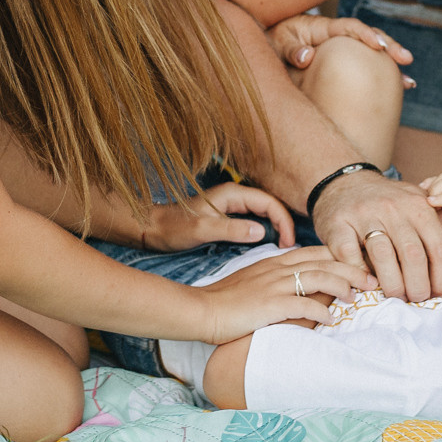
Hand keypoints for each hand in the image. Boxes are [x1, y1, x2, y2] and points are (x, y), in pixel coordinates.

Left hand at [143, 180, 296, 252]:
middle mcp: (234, 196)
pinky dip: (266, 230)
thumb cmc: (174, 228)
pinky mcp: (227, 215)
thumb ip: (231, 229)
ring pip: (264, 213)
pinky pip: (254, 219)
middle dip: (284, 224)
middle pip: (270, 206)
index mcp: (232, 194)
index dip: (284, 221)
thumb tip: (261, 232)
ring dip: (277, 227)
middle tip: (289, 248)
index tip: (288, 243)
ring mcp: (231, 205)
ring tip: (282, 248)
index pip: (269, 203)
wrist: (153, 228)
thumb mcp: (202, 230)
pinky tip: (267, 245)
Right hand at [189, 246, 374, 343]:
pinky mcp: (269, 305)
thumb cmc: (224, 300)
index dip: (340, 257)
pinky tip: (330, 319)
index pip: (314, 252)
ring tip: (356, 297)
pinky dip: (320, 311)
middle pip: (323, 262)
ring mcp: (273, 286)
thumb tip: (300, 289)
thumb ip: (275, 281)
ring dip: (341, 286)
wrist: (200, 310)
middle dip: (351, 269)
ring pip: (318, 278)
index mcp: (273, 262)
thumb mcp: (252, 282)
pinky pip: (302, 305)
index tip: (360, 266)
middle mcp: (277, 269)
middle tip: (372, 281)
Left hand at [268, 14, 414, 85]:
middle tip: (406, 60)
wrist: (268, 46)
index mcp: (322, 28)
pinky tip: (399, 89)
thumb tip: (306, 56)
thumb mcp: (277, 42)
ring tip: (408, 83)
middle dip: (389, 47)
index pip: (349, 27)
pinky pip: (365, 68)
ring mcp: (342, 50)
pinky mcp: (343, 64)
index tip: (379, 46)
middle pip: (368, 37)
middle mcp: (337, 38)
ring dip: (390, 67)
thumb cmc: (273, 41)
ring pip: (371, 55)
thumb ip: (290, 49)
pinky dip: (382, 78)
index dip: (365, 34)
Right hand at [312, 169, 441, 301]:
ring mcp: (364, 215)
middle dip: (418, 286)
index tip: (439, 294)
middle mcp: (393, 208)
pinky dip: (359, 274)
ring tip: (396, 296)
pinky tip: (367, 284)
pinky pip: (350, 256)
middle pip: (413, 256)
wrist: (343, 182)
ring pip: (383, 256)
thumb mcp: (420, 206)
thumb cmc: (388, 202)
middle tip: (417, 300)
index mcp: (418, 205)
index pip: (439, 247)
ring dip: (392, 284)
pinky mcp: (338, 224)